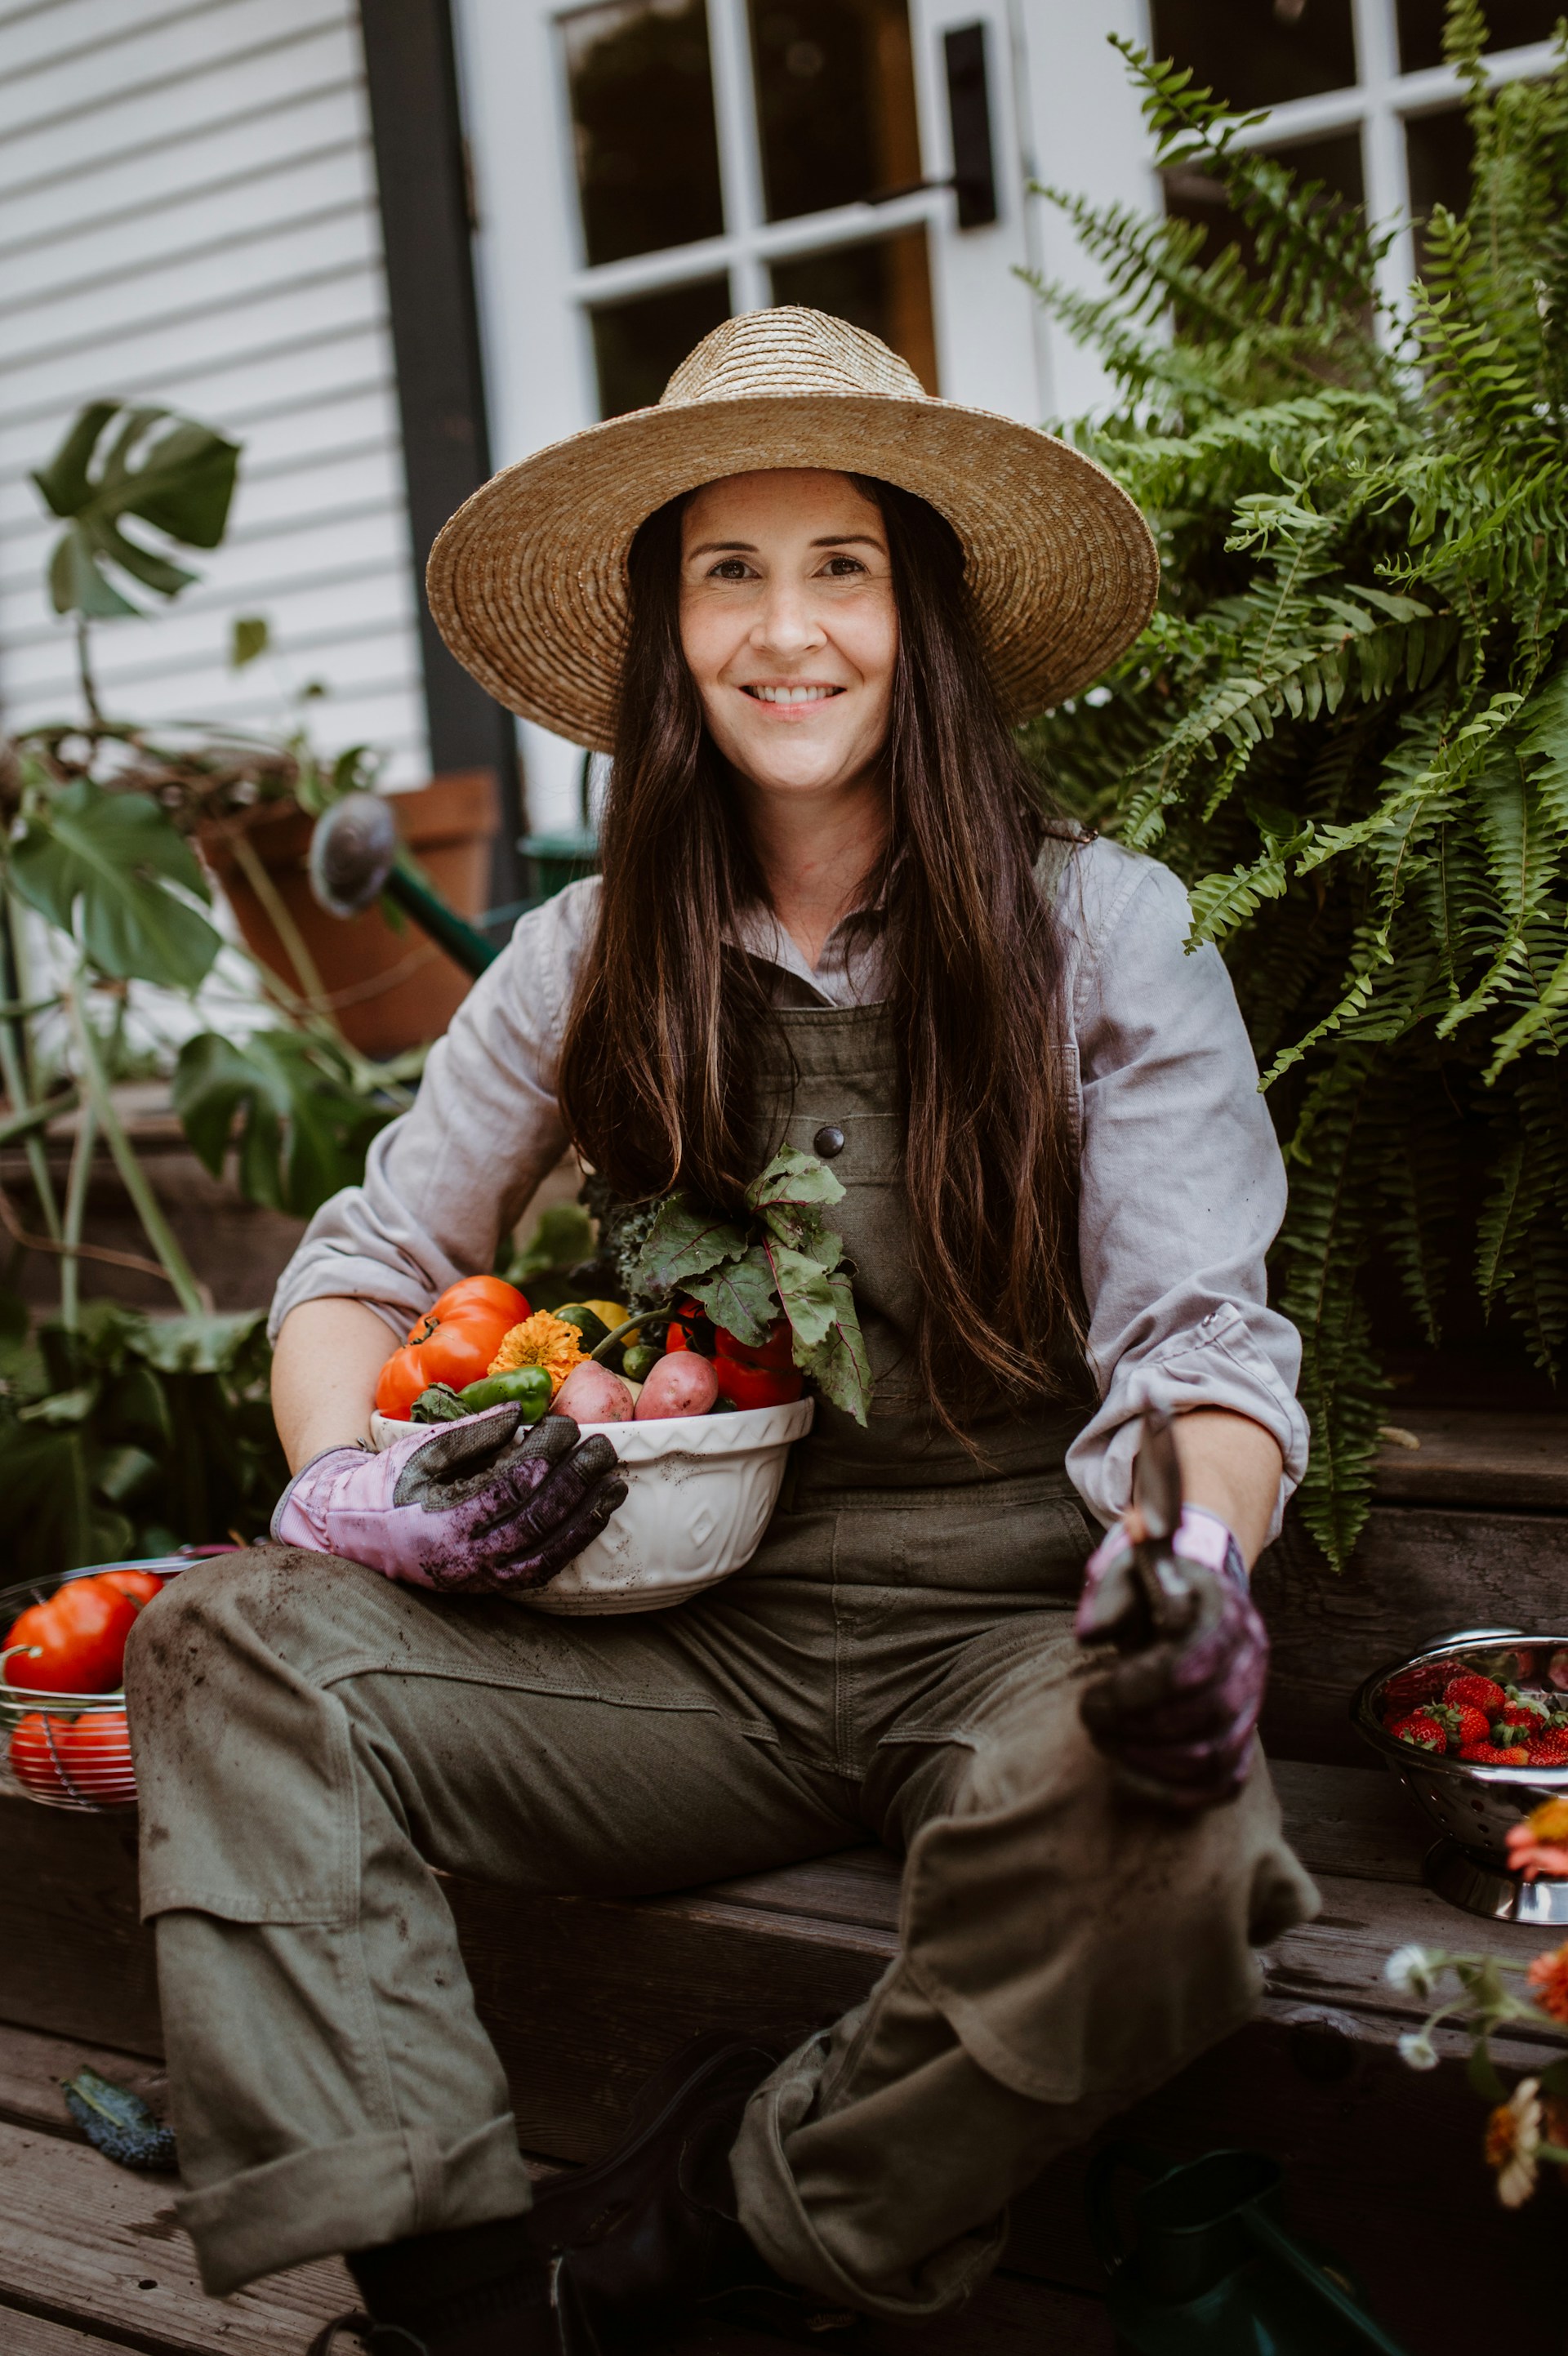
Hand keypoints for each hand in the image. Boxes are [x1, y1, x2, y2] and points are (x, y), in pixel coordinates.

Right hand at [271, 1408, 626, 1593]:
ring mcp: (480, 1576)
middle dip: (577, 1480)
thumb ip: (472, 1433)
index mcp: (444, 1517)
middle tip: (603, 1448)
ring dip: (586, 1516)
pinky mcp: (491, 1586)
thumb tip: (521, 1413)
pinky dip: (572, 1545)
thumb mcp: (422, 1450)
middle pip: (537, 1517)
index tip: (566, 1425)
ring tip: (615, 1483)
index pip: (511, 1484)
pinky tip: (595, 1518)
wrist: (356, 1535)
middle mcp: (465, 1554)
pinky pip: (541, 1571)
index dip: (546, 1453)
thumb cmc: (388, 1485)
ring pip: (547, 1550)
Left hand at [1075, 1506, 1268, 1810]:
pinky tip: (1130, 1774)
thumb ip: (1108, 1594)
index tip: (1091, 1696)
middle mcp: (1250, 1658)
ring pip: (1218, 1754)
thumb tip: (1089, 1635)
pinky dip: (1178, 1791)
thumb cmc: (1147, 1588)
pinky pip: (1224, 1781)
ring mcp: (1252, 1702)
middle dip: (1141, 1727)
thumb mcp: (1125, 1570)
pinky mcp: (1242, 1737)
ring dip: (1153, 1761)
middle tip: (1091, 1719)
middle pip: (1210, 1711)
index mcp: (1225, 1611)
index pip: (1192, 1664)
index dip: (1137, 1690)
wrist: (1185, 1602)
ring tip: (1104, 1743)